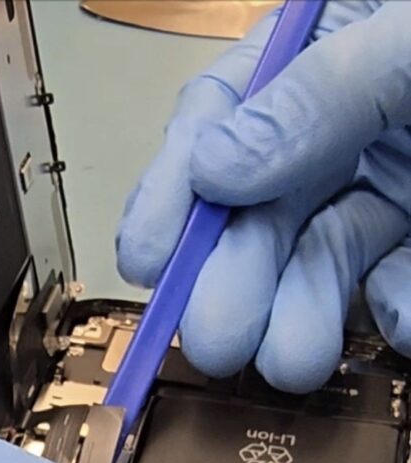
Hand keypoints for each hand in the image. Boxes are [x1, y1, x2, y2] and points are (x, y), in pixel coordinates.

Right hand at [117, 1, 410, 392]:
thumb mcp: (407, 38)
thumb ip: (317, 94)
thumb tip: (216, 165)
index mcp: (315, 59)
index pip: (215, 123)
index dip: (170, 197)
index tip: (145, 257)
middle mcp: (336, 134)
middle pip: (253, 218)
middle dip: (227, 284)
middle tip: (217, 336)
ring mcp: (381, 192)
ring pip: (314, 268)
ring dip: (298, 321)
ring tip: (295, 357)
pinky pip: (392, 294)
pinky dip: (393, 317)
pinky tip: (395, 314)